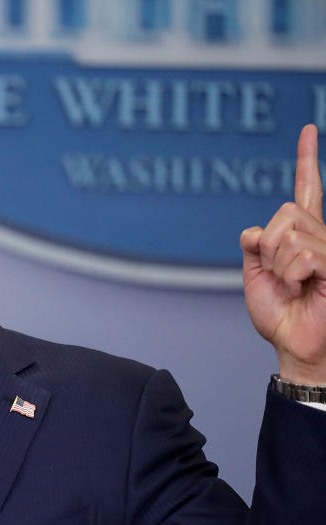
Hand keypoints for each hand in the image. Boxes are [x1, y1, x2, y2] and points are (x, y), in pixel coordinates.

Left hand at [241, 124, 325, 383]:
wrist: (295, 345)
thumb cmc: (281, 315)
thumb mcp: (256, 275)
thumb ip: (255, 245)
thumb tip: (257, 230)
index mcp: (302, 236)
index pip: (307, 190)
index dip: (307, 160)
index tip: (308, 129)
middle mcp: (322, 236)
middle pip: (284, 212)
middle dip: (269, 245)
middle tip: (280, 276)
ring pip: (290, 234)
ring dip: (279, 265)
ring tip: (293, 286)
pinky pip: (302, 253)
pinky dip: (289, 274)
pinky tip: (302, 288)